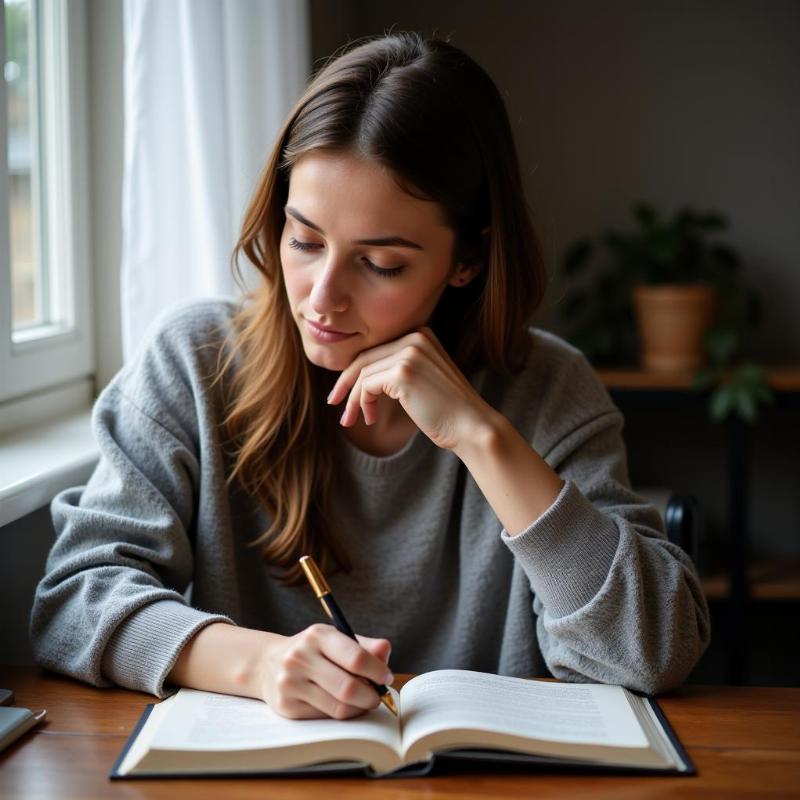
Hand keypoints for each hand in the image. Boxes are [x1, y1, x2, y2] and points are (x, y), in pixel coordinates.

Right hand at [258, 624, 392, 719]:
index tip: (387, 677)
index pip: (355, 657)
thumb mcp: (335, 639)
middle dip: (371, 696)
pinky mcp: (286, 706)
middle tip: (378, 696)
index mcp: (317, 635)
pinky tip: (341, 705)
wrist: (268, 663)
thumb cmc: (312, 650)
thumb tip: (386, 650)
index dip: (377, 671)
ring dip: (358, 708)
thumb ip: (364, 645)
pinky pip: (325, 717)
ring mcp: (290, 683)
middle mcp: (300, 657)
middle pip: (348, 688)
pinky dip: (341, 714)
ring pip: (338, 707)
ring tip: (363, 701)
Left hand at [327, 327, 493, 450]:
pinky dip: (363, 403)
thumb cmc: (447, 410)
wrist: (471, 426)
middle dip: (346, 384)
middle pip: (365, 358)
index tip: (343, 392)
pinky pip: (367, 386)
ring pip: (363, 374)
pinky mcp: (402, 372)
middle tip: (335, 404)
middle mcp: (415, 337)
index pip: (376, 350)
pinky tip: (370, 418)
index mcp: (421, 334)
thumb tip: (359, 377)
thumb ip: (398, 369)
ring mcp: (409, 353)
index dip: (356, 371)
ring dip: (354, 399)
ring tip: (352, 420)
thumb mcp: (422, 380)